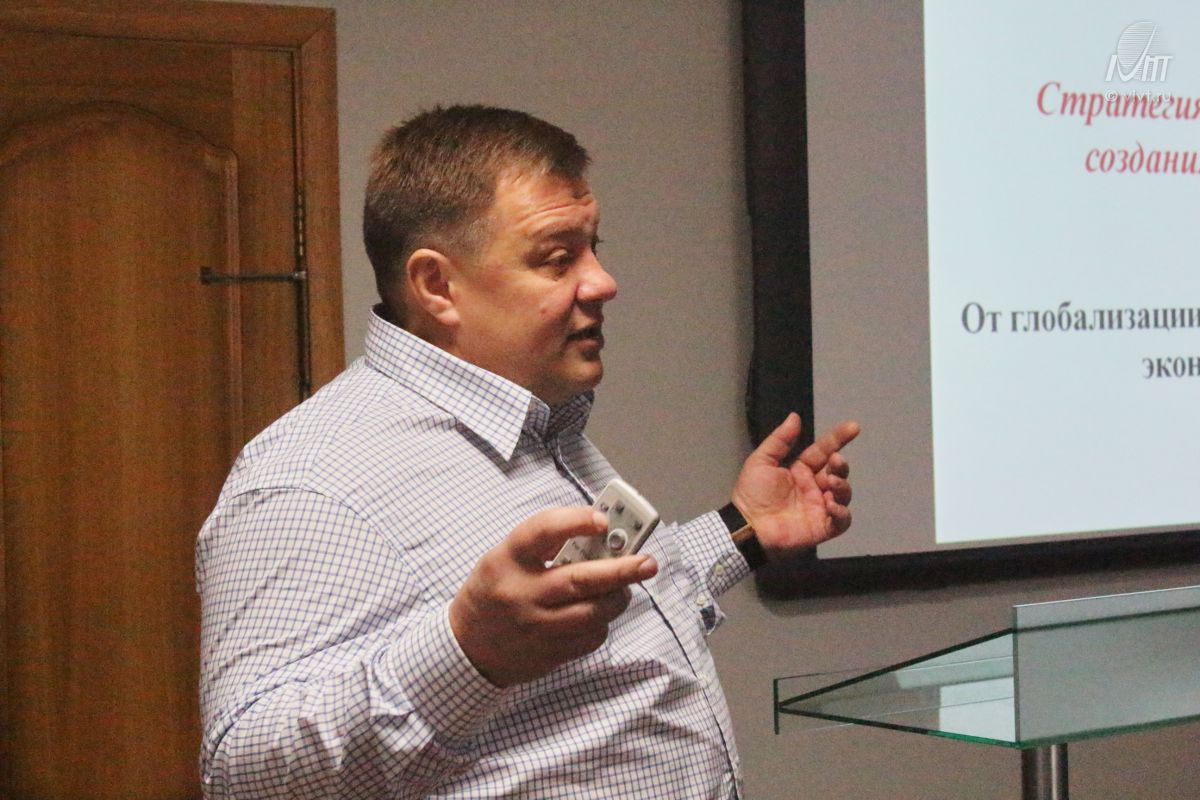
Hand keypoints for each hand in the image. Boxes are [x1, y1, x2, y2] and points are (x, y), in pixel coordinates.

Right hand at [448, 507, 657, 687]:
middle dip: (622, 570)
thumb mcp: (506, 557)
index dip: (577, 522)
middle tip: (648, 562)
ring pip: (593, 613)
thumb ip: (548, 543)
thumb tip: (599, 532)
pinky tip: (596, 614)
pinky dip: (602, 623)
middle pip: (581, 580)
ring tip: (622, 588)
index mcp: (508, 560)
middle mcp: (521, 594)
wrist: (466, 647)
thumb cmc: (494, 591)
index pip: (544, 531)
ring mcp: (535, 627)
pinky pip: (589, 638)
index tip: (603, 520)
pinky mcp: (547, 654)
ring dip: (617, 598)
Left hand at [731, 413, 859, 557]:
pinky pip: (842, 520)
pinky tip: (830, 504)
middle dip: (840, 465)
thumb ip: (780, 439)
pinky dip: (841, 512)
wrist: (747, 527)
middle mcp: (813, 488)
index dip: (838, 439)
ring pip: (843, 494)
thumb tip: (795, 416)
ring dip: (842, 486)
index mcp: (800, 471)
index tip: (853, 427)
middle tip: (835, 462)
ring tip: (831, 483)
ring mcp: (819, 508)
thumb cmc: (752, 494)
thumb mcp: (762, 461)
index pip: (823, 451)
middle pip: (837, 472)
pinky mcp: (822, 527)